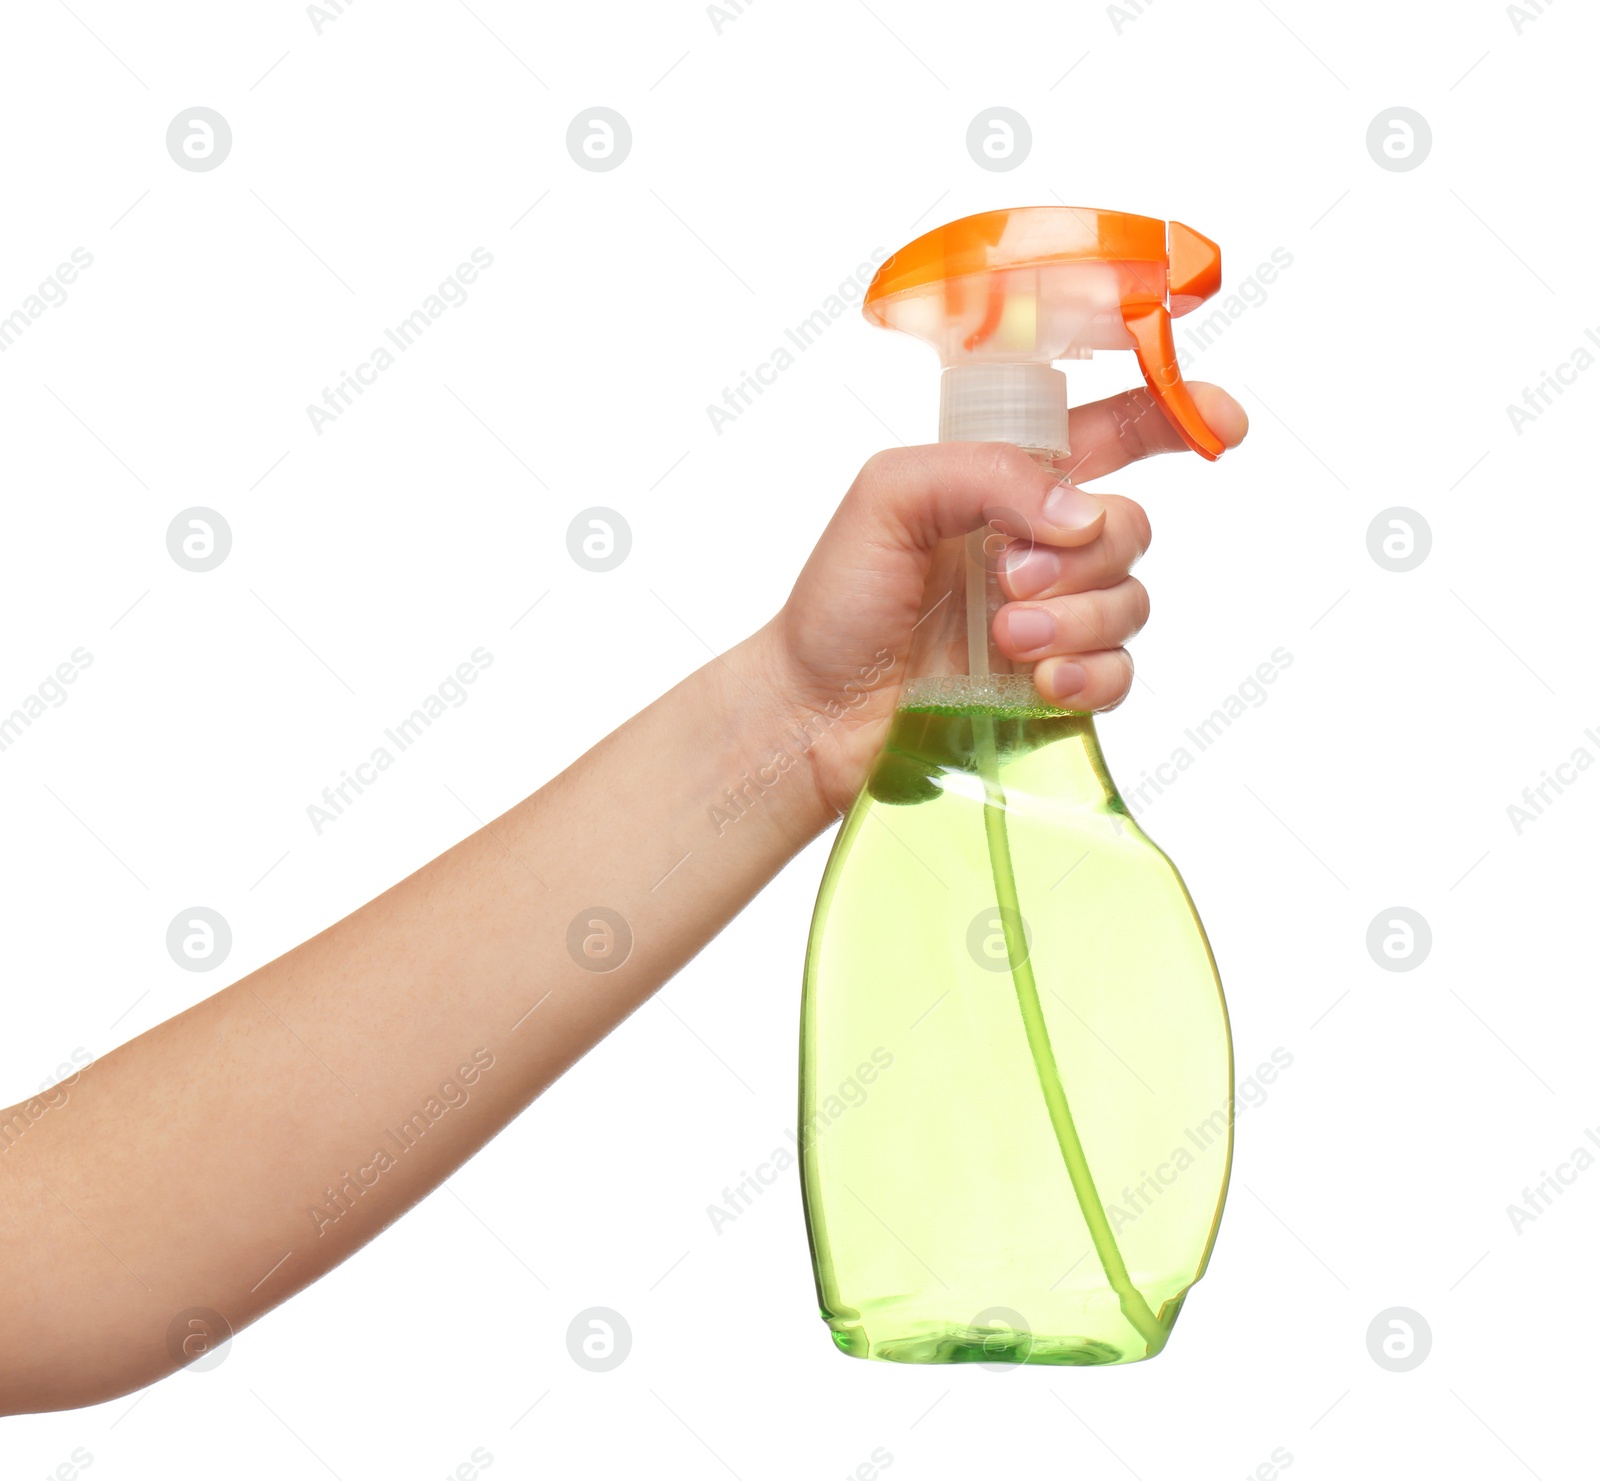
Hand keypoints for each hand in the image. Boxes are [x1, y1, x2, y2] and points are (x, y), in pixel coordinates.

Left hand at [755, 384, 1247, 818]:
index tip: (1223, 421)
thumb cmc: (839, 600)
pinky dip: (1091, 672)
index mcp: (1003, 486)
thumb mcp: (889, 496)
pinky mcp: (1054, 685)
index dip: (1170, 414)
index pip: (1105, 433)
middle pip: (1127, 525)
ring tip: (1006, 637)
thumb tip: (1076, 515)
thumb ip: (983, 471)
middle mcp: (1037, 547)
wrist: (816, 710)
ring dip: (1078, 616)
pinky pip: (1121, 672)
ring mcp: (1051, 618)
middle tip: (1007, 580)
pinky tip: (1043, 681)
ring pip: (1131, 601)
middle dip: (1083, 552)